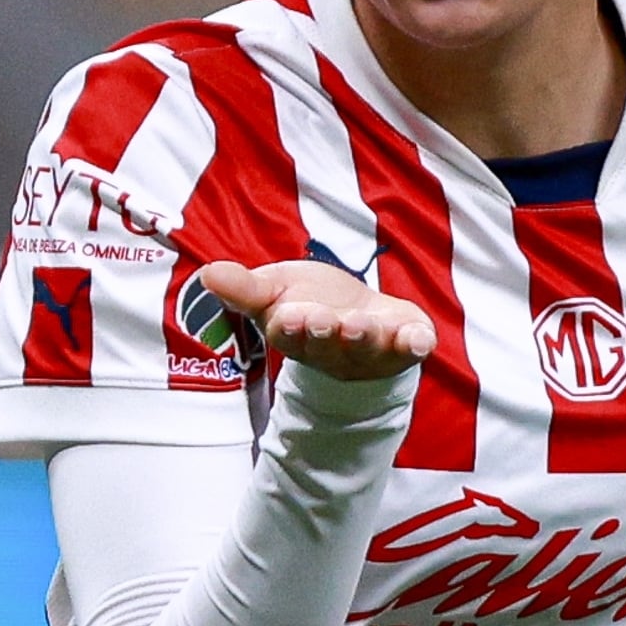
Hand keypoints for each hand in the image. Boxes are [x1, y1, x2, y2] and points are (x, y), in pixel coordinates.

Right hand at [192, 259, 436, 386]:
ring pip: (367, 348)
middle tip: (319, 318)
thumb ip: (245, 288)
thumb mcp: (275, 290)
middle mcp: (334, 350)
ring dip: (362, 337)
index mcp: (298, 336)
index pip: (290, 334)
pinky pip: (413, 348)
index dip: (290, 327)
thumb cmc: (312, 304)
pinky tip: (419, 338)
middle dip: (323, 332)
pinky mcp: (405, 345)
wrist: (362, 320)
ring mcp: (372, 351)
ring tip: (357, 324)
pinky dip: (416, 344)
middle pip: (327, 344)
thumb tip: (207, 274)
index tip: (288, 315)